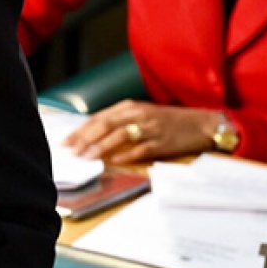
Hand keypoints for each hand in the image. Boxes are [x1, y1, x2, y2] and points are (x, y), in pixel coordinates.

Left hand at [64, 100, 219, 163]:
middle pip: (104, 125)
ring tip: (86, 157)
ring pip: (119, 136)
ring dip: (100, 147)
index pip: (98, 118)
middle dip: (84, 138)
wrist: (200, 123)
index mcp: (129, 107)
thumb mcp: (141, 114)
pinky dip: (126, 155)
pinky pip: (141, 149)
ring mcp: (150, 128)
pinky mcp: (162, 142)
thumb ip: (119, 121)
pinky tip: (114, 161)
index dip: (80, 130)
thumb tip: (93, 134)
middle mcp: (138, 114)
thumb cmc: (167, 121)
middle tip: (71, 151)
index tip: (66, 141)